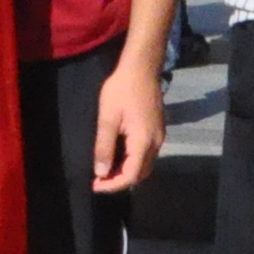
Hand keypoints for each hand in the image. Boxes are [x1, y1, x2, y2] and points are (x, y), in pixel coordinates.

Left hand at [93, 53, 164, 191]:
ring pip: (145, 165)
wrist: (141, 68)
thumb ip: (104, 147)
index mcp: (143, 142)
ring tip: (106, 169)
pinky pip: (147, 154)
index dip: (113, 185)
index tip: (95, 185)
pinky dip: (133, 161)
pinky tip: (118, 155)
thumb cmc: (121, 90)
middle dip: (120, 181)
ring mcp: (159, 137)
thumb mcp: (107, 118)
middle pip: (141, 174)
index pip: (131, 176)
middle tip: (99, 179)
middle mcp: (156, 143)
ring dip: (127, 171)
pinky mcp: (157, 130)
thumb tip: (101, 172)